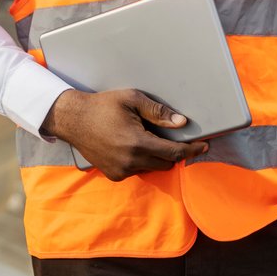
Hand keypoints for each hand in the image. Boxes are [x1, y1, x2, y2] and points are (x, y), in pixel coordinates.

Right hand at [40, 88, 208, 180]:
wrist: (73, 120)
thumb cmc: (102, 106)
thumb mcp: (132, 100)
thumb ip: (158, 112)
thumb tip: (181, 123)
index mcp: (138, 143)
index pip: (174, 152)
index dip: (192, 150)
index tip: (204, 146)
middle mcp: (131, 161)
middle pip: (166, 163)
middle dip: (175, 153)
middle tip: (176, 138)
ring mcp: (121, 171)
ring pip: (152, 168)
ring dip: (156, 157)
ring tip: (147, 138)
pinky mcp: (114, 175)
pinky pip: (137, 170)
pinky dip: (141, 161)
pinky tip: (132, 146)